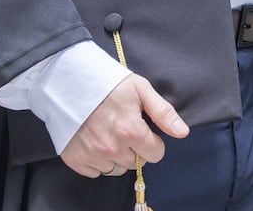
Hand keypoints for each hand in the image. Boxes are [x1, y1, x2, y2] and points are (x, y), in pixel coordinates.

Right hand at [59, 73, 187, 177]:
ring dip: (117, 157)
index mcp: (131, 131)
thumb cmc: (108, 83)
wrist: (70, 81)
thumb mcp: (141, 90)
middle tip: (125, 129)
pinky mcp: (75, 159)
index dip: (153, 142)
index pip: (155, 154)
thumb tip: (182, 132)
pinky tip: (95, 142)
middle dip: (135, 149)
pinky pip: (95, 172)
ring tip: (110, 135)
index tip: (145, 131)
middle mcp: (112, 148)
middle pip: (135, 162)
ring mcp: (92, 155)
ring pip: (116, 169)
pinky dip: (98, 161)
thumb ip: (163, 113)